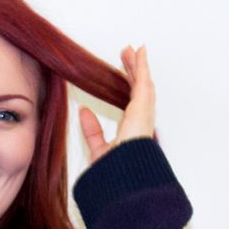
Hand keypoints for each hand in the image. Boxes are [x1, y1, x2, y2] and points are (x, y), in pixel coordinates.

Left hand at [79, 44, 155, 164]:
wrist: (123, 179)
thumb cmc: (115, 173)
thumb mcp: (99, 149)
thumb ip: (93, 131)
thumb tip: (84, 112)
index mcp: (133, 130)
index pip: (131, 103)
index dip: (128, 88)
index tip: (121, 76)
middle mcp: (142, 121)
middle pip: (139, 90)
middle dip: (133, 72)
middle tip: (127, 56)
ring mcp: (145, 114)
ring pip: (144, 83)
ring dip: (138, 66)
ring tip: (133, 50)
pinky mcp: (144, 108)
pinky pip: (144, 82)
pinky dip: (142, 65)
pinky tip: (140, 51)